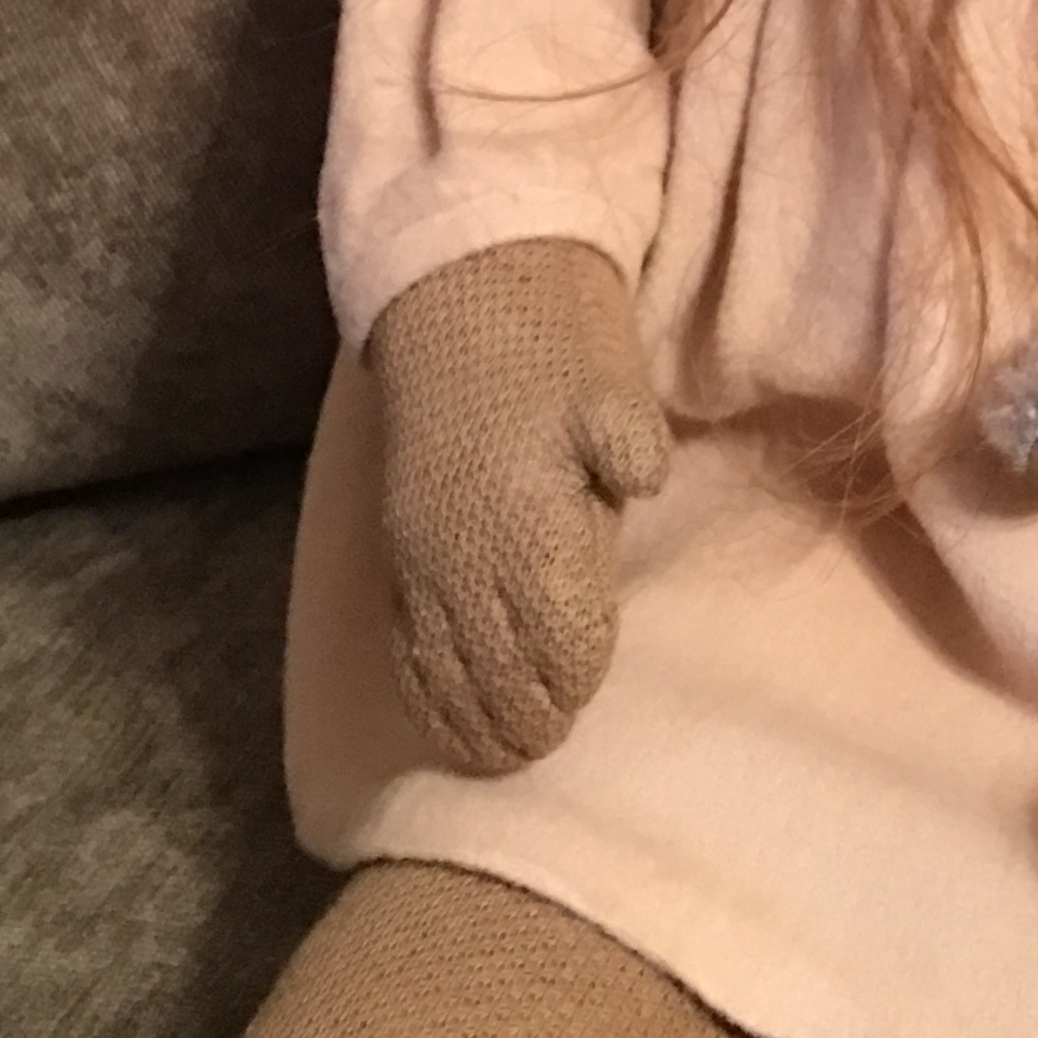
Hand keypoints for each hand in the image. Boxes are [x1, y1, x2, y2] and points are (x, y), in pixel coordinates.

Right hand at [366, 238, 671, 772]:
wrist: (459, 285)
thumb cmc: (553, 332)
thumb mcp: (611, 381)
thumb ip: (624, 446)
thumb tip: (639, 486)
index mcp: (531, 520)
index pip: (560, 642)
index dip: (574, 680)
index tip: (583, 703)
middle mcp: (468, 553)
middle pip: (498, 673)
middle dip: (524, 719)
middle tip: (544, 744)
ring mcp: (424, 553)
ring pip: (444, 667)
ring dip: (472, 717)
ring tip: (498, 753)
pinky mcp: (399, 541)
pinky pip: (404, 636)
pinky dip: (423, 683)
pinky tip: (439, 710)